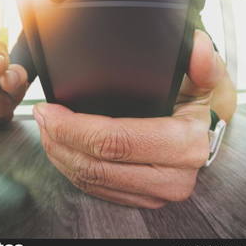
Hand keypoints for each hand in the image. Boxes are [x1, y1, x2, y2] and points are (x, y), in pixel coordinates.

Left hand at [33, 30, 225, 208]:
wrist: (204, 139)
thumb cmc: (198, 107)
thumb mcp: (203, 81)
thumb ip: (202, 62)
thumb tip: (199, 48)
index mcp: (183, 145)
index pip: (116, 141)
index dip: (74, 127)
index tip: (49, 111)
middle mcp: (171, 177)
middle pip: (96, 165)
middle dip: (60, 140)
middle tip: (42, 117)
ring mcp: (155, 193)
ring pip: (92, 180)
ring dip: (61, 156)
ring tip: (46, 130)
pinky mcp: (142, 198)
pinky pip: (98, 188)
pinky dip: (73, 169)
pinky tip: (63, 150)